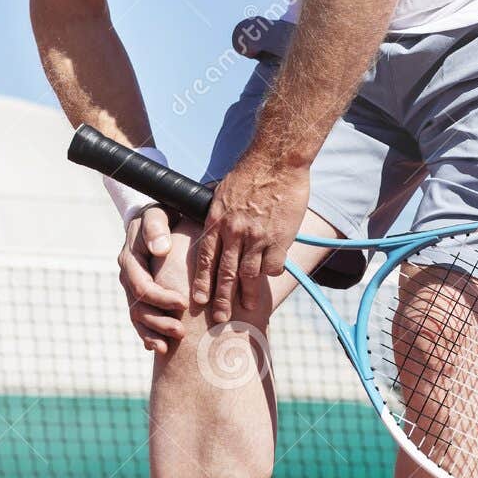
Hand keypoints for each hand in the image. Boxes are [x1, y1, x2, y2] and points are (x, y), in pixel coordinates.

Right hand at [117, 207, 187, 352]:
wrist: (155, 219)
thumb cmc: (161, 214)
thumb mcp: (157, 213)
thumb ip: (156, 227)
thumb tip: (160, 249)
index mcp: (130, 258)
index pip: (142, 285)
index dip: (161, 298)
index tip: (183, 303)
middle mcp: (127, 275)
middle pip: (138, 306)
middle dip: (159, 321)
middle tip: (181, 332)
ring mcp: (131, 287)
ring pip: (137, 317)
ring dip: (153, 332)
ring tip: (169, 345)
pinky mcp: (138, 295)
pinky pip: (138, 319)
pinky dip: (146, 334)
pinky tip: (157, 347)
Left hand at [191, 157, 309, 322]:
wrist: (276, 159)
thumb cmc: (250, 172)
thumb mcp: (222, 193)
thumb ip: (218, 217)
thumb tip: (215, 232)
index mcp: (216, 221)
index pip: (205, 259)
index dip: (202, 282)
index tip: (198, 300)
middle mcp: (234, 232)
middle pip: (226, 274)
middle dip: (221, 299)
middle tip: (220, 318)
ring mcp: (257, 236)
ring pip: (250, 274)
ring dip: (248, 294)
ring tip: (247, 308)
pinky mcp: (279, 237)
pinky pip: (274, 264)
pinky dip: (272, 271)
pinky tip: (271, 275)